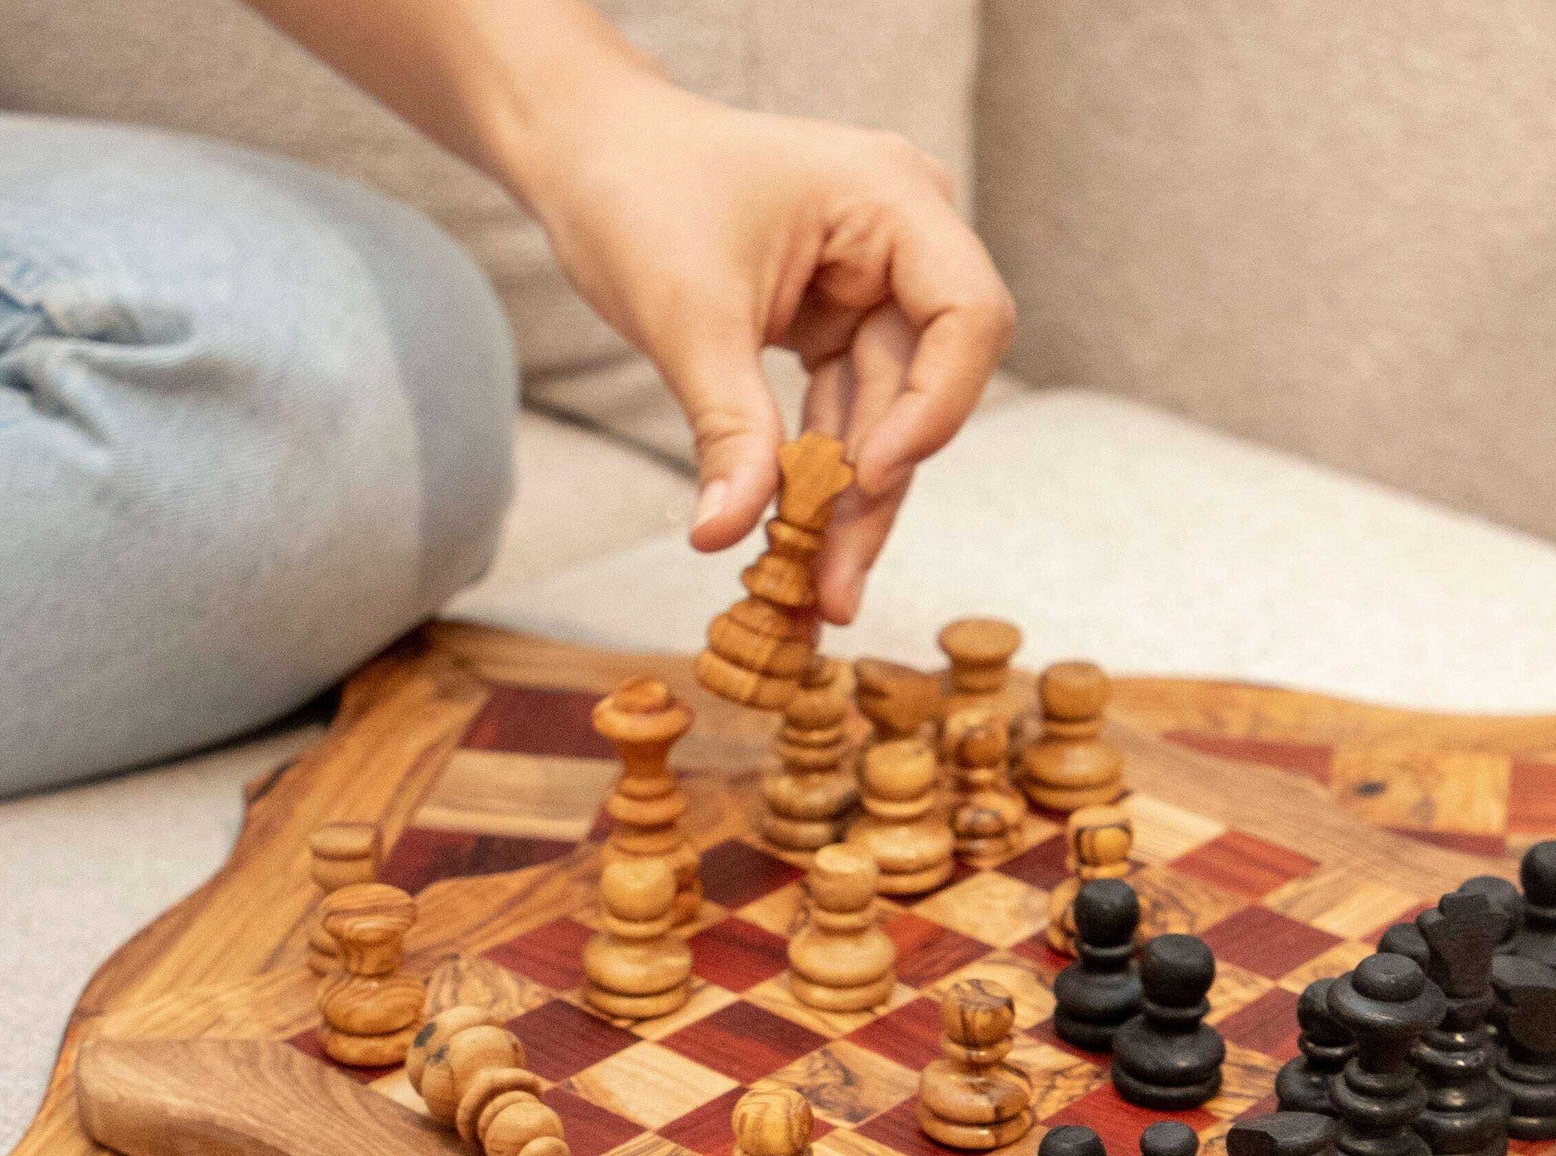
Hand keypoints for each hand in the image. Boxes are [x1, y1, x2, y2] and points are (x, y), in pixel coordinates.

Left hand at [514, 77, 1013, 622]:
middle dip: (873, 494)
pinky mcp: (835, 325)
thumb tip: (726, 537)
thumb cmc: (638, 193)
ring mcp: (871, 287)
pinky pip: (841, 414)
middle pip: (922, 389)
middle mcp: (901, 241)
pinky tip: (798, 548)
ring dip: (846, 507)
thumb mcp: (688, 317)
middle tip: (834, 592)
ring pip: (880, 418)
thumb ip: (727, 427)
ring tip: (815, 596)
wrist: (588, 158)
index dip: (934, 408)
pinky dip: (815, 478)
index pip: (967, 317)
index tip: (866, 480)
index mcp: (894, 200)